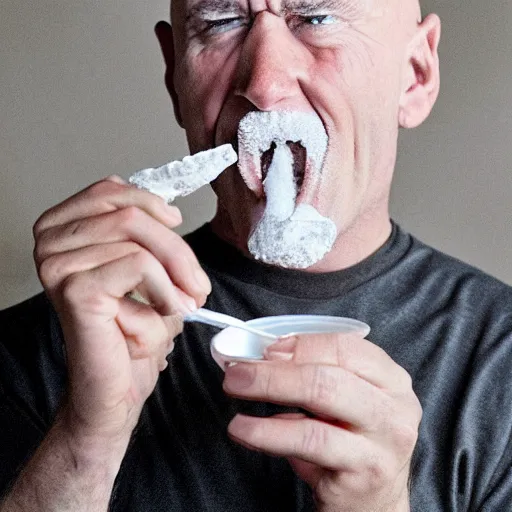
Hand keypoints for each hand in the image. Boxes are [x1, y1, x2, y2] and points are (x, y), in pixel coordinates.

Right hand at [33, 176, 210, 444]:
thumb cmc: (129, 330)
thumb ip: (146, 234)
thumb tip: (170, 212)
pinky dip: (165, 294)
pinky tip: (161, 319)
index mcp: (61, 228)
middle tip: (196, 286)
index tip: (176, 224)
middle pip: (131, 214)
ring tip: (175, 309)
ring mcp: (58, 265)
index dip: (152, 204)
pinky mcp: (75, 290)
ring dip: (173, 281)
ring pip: (140, 241)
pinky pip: (140, 266)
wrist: (115, 387)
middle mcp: (50, 242)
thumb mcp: (142, 269)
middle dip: (177, 251)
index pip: (110, 190)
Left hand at [223, 333, 420, 511]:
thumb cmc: (350, 445)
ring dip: (269, 388)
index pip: (346, 346)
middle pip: (329, 372)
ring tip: (235, 389)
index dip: (302, 344)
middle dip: (275, 368)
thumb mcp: (341, 403)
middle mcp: (396, 406)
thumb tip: (262, 357)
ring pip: (321, 397)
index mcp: (391, 379)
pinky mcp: (365, 471)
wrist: (373, 505)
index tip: (266, 349)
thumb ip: (313, 375)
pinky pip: (309, 440)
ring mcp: (384, 440)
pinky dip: (269, 431)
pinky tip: (245, 429)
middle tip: (238, 370)